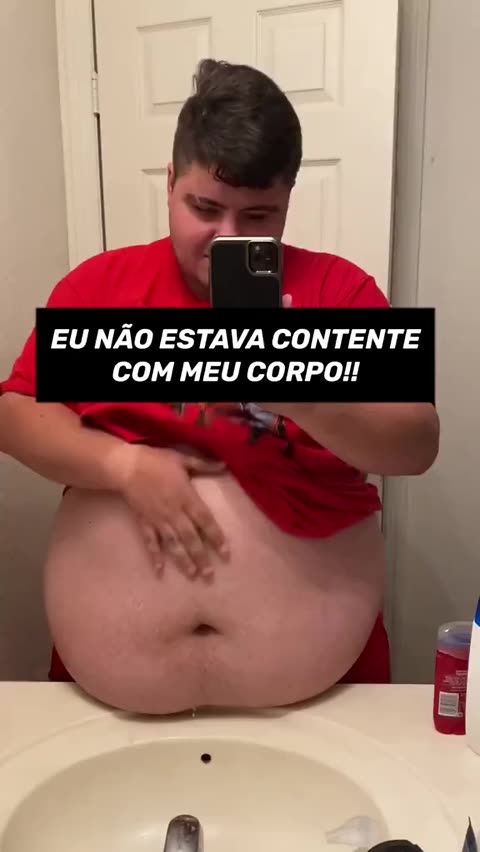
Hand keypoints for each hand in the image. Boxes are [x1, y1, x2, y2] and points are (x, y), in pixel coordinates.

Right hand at [118, 445, 228, 575]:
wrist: (126, 466)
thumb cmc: (156, 461)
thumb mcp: (182, 459)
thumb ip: (204, 465)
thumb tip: (225, 465)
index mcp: (186, 498)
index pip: (205, 521)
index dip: (216, 537)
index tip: (225, 553)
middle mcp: (175, 513)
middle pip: (191, 538)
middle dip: (201, 557)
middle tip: (210, 575)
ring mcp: (159, 520)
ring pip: (173, 544)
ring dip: (183, 561)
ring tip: (192, 576)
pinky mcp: (145, 522)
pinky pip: (151, 542)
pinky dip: (155, 556)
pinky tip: (159, 571)